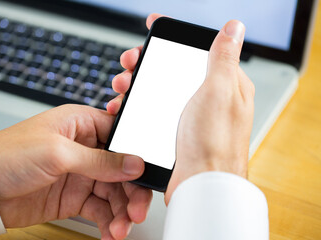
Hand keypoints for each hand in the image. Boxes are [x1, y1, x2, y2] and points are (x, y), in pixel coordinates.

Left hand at [0, 105, 151, 239]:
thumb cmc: (9, 155)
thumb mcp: (58, 153)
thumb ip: (100, 161)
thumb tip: (134, 163)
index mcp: (82, 125)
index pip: (121, 138)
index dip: (136, 156)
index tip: (145, 176)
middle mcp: (85, 148)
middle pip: (122, 169)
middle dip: (132, 191)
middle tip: (137, 210)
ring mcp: (81, 174)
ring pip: (114, 192)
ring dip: (121, 211)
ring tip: (121, 227)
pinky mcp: (75, 197)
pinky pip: (100, 210)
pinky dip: (108, 222)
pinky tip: (110, 231)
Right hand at [108, 14, 253, 204]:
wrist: (201, 186)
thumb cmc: (215, 144)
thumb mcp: (219, 91)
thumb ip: (224, 58)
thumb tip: (234, 28)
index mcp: (225, 85)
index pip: (199, 51)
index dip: (175, 38)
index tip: (154, 26)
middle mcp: (209, 99)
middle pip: (174, 69)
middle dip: (147, 63)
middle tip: (130, 62)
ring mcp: (191, 116)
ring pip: (160, 90)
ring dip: (137, 84)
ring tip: (122, 85)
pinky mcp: (176, 131)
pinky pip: (153, 111)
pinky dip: (137, 106)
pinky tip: (124, 107)